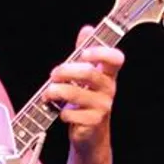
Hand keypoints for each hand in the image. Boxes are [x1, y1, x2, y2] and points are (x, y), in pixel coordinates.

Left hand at [43, 26, 124, 152]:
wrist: (90, 134)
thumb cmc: (86, 101)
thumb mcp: (86, 76)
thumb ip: (84, 53)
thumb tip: (87, 29)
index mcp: (108, 75)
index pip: (115, 59)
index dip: (101, 52)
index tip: (83, 52)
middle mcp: (108, 89)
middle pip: (88, 73)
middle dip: (65, 71)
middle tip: (53, 74)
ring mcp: (102, 106)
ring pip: (75, 93)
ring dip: (56, 91)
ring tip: (47, 93)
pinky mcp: (93, 122)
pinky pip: (71, 113)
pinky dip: (61, 112)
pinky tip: (61, 113)